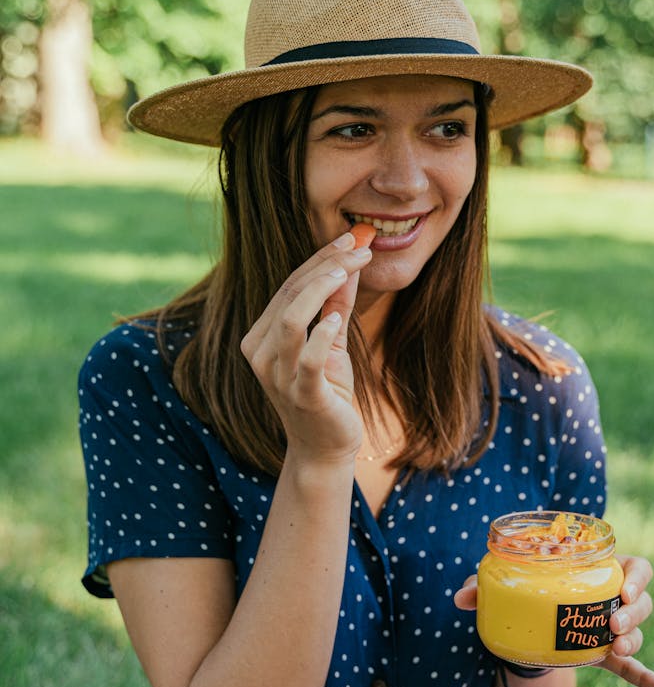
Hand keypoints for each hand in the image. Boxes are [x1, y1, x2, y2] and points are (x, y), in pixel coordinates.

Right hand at [240, 231, 371, 461]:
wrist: (326, 447)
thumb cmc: (327, 392)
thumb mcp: (332, 342)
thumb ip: (336, 305)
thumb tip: (350, 262)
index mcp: (261, 337)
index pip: (287, 287)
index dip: (319, 259)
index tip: (350, 239)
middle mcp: (261, 354)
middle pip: (289, 296)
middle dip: (325, 266)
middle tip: (359, 248)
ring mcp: (278, 376)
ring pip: (291, 320)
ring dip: (320, 290)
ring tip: (347, 271)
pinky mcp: (302, 395)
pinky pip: (308, 359)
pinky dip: (322, 334)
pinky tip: (338, 320)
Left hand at [454, 558, 653, 686]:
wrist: (526, 628)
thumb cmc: (523, 596)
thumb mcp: (504, 589)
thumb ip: (483, 587)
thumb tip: (460, 598)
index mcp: (598, 572)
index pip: (636, 567)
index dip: (637, 576)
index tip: (624, 588)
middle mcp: (612, 599)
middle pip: (642, 601)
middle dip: (635, 611)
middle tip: (613, 620)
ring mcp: (613, 630)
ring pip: (637, 631)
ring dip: (634, 638)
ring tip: (618, 646)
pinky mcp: (607, 657)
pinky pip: (635, 669)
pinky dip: (650, 679)